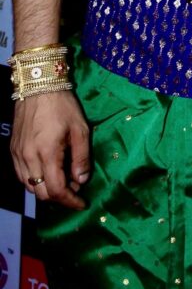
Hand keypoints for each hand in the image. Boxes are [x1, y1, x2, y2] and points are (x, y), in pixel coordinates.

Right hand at [11, 91, 90, 209]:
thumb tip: (81, 181)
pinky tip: (47, 172)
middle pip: (41, 193)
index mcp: (47, 153)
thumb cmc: (63, 105)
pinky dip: (35, 180)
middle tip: (75, 189)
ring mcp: (18, 155)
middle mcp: (28, 158)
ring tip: (63, 180)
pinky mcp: (13, 150)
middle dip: (59, 197)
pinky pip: (21, 175)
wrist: (38, 85)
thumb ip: (81, 157)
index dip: (70, 201)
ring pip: (29, 186)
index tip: (82, 203)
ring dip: (46, 190)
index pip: (56, 190)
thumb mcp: (80, 128)